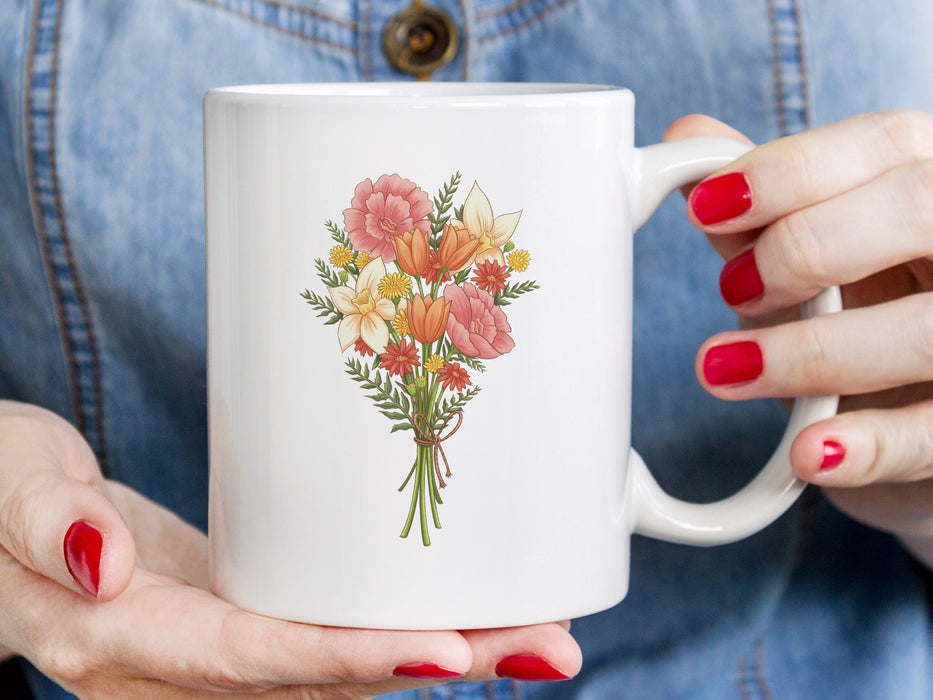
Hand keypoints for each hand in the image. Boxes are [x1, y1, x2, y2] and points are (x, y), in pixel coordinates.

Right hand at [0, 400, 580, 697]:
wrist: (3, 514)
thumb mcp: (6, 485)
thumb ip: (47, 524)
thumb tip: (105, 566)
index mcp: (122, 639)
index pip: (252, 662)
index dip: (346, 661)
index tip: (447, 653)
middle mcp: (181, 663)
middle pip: (326, 681)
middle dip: (442, 665)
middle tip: (549, 647)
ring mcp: (218, 647)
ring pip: (342, 668)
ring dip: (446, 654)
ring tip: (540, 633)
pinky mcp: (240, 615)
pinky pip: (329, 637)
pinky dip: (399, 629)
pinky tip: (466, 611)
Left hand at [665, 111, 932, 566]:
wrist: (910, 417)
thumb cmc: (861, 311)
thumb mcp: (810, 254)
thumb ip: (760, 206)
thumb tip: (688, 138)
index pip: (886, 141)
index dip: (791, 170)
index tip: (707, 208)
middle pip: (921, 206)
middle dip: (810, 244)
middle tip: (732, 288)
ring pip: (927, 330)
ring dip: (812, 352)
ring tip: (722, 369)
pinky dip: (869, 446)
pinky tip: (809, 453)